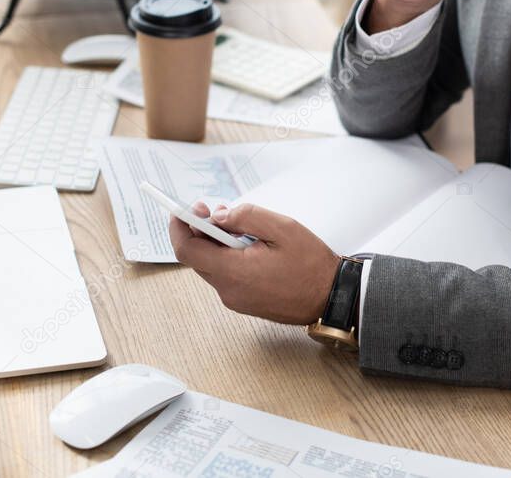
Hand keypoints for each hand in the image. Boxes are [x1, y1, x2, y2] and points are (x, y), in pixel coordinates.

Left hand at [170, 202, 340, 324]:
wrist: (331, 298)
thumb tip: (217, 217)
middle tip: (215, 210)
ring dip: (216, 243)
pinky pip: (225, 275)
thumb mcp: (282, 227)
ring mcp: (235, 300)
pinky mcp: (244, 302)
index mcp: (233, 272)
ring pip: (211, 265)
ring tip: (239, 226)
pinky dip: (227, 257)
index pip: (186, 250)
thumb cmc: (311, 264)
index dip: (178, 226)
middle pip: (197, 257)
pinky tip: (247, 245)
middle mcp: (228, 290)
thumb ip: (245, 216)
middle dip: (200, 230)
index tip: (181, 209)